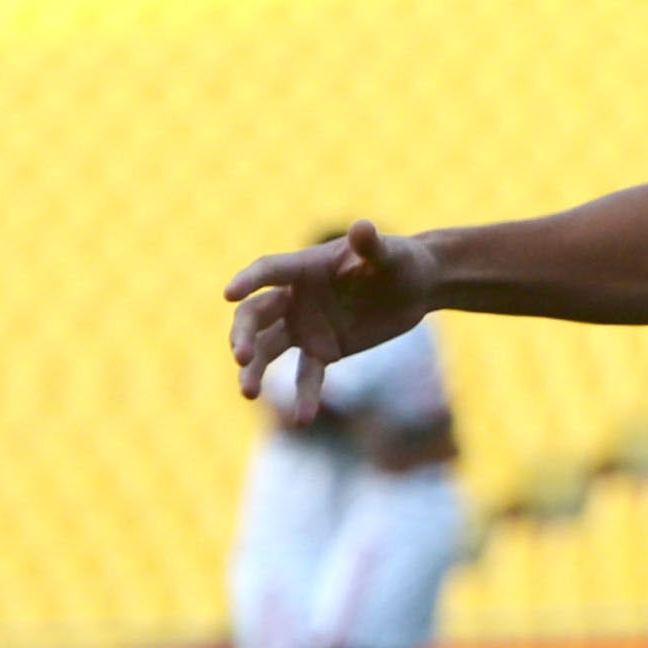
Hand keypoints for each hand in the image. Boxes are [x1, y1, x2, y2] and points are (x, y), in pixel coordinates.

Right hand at [226, 219, 433, 414]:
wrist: (418, 288)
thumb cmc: (401, 261)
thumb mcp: (391, 254)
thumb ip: (371, 246)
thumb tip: (363, 227)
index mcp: (304, 268)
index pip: (268, 272)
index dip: (248, 281)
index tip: (228, 294)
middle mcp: (294, 298)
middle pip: (256, 315)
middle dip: (244, 334)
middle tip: (241, 355)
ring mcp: (304, 326)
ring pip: (269, 348)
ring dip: (255, 369)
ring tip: (247, 392)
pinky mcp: (323, 350)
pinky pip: (308, 375)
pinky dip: (305, 395)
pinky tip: (304, 419)